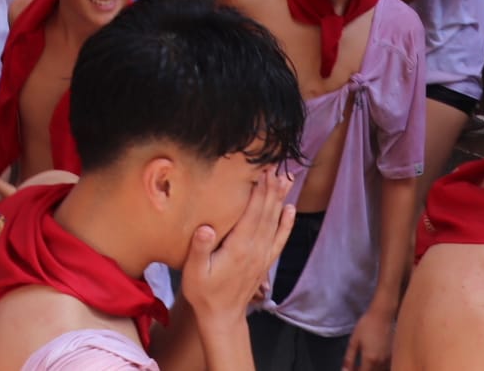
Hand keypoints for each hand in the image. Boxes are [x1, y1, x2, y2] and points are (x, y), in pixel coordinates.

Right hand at [180, 172, 294, 326]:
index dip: (259, 192)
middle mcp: (255, 249)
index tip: (262, 171)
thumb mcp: (193, 273)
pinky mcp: (264, 262)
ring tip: (286, 180)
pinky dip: (286, 223)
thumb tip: (206, 228)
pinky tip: (290, 210)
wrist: (223, 318)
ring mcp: (262, 256)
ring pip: (275, 222)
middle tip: (276, 166)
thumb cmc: (204, 293)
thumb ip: (200, 250)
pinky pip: (279, 239)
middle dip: (272, 189)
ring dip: (280, 200)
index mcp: (239, 248)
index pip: (252, 214)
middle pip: (267, 214)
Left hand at [343, 304, 395, 370]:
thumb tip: (345, 370)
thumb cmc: (366, 326)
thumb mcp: (354, 341)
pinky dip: (379, 367)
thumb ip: (349, 358)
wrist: (382, 315)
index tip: (351, 369)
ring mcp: (389, 359)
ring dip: (371, 369)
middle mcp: (381, 362)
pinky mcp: (393, 355)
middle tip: (356, 366)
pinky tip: (373, 360)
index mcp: (370, 359)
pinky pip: (386, 367)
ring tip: (363, 363)